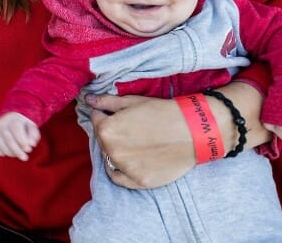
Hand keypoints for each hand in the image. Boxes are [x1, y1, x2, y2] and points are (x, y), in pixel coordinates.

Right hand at [0, 112, 39, 160]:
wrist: (10, 118)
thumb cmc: (23, 126)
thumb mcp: (32, 127)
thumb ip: (34, 135)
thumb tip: (32, 144)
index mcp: (14, 118)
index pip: (16, 128)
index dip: (22, 141)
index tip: (29, 149)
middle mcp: (2, 122)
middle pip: (8, 138)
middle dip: (17, 151)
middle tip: (25, 157)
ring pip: (0, 143)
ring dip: (9, 153)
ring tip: (17, 155)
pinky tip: (6, 154)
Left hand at [86, 82, 269, 188]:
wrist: (193, 131)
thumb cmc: (163, 112)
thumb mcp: (133, 102)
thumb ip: (107, 102)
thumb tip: (88, 100)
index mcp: (107, 129)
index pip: (96, 119)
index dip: (105, 114)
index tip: (116, 113)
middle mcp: (112, 151)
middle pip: (102, 139)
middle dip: (110, 131)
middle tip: (128, 127)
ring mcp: (125, 169)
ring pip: (109, 157)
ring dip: (114, 149)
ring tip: (132, 141)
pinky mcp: (139, 181)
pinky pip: (117, 178)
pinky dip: (117, 170)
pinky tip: (126, 161)